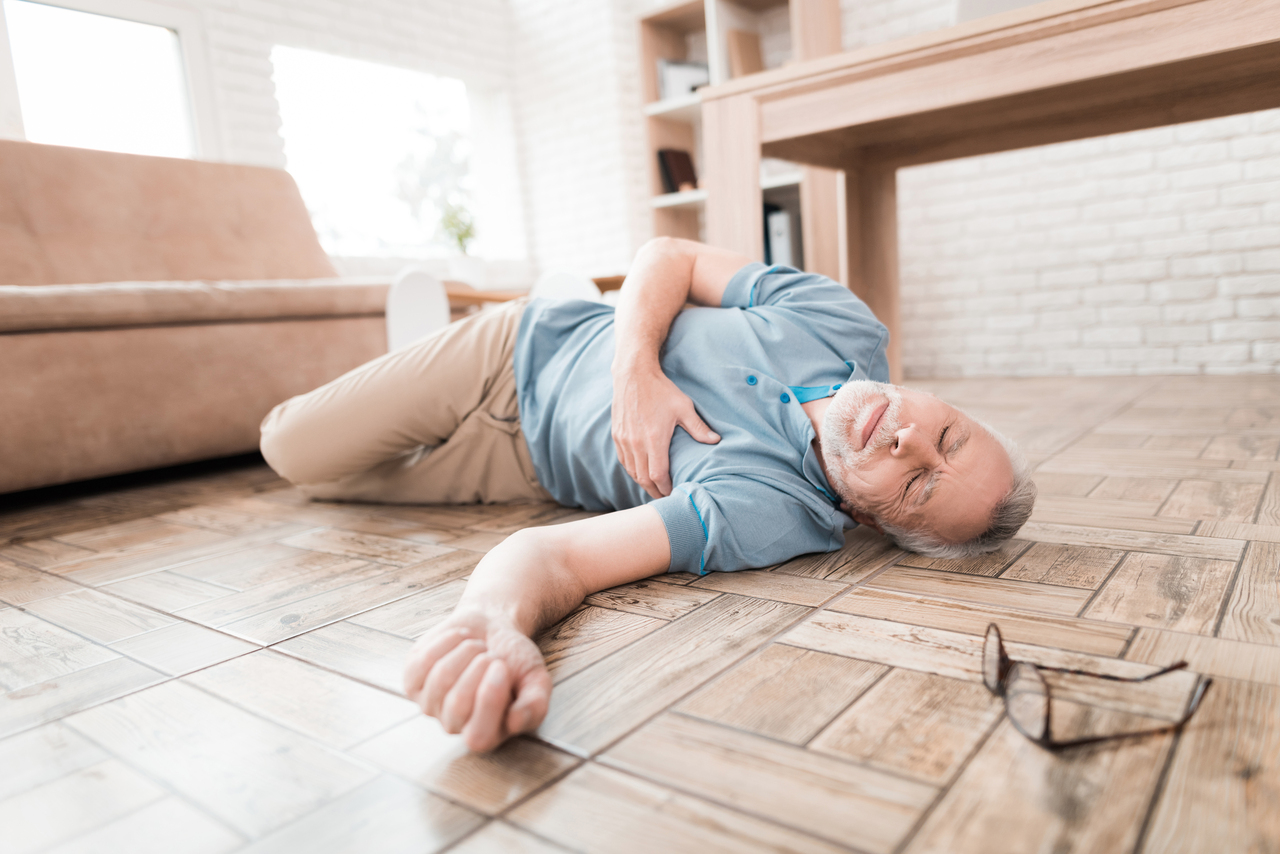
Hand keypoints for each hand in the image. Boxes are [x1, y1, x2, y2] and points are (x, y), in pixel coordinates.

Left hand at [402, 609, 550, 751]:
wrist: (491, 629)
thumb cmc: (514, 659)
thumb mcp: (535, 680)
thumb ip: (534, 704)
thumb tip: (515, 723)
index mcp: (487, 734)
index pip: (478, 736)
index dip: (489, 699)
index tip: (502, 665)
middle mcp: (454, 725)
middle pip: (457, 704)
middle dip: (478, 666)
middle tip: (491, 654)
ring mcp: (429, 705)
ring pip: (440, 678)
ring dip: (464, 650)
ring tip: (477, 646)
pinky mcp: (412, 681)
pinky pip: (423, 661)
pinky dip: (446, 641)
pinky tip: (458, 640)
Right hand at [612, 365, 718, 498]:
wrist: (633, 375)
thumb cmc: (661, 390)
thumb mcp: (684, 407)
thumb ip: (699, 428)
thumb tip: (716, 441)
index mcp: (654, 439)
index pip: (658, 475)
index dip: (667, 488)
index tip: (675, 493)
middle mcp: (636, 443)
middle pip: (644, 479)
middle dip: (655, 491)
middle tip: (666, 498)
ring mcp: (624, 440)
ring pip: (632, 472)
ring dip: (644, 482)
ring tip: (655, 488)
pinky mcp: (617, 436)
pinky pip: (624, 461)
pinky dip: (633, 471)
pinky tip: (642, 472)